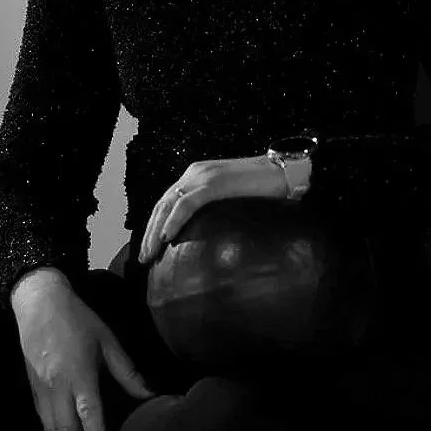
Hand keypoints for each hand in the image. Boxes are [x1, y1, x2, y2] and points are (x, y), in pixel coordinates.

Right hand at [13, 276, 154, 430]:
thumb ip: (127, 372)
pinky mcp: (33, 389)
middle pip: (65, 428)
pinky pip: (43, 420)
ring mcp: (42, 389)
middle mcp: (58, 385)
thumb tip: (149, 394)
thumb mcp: (108, 341)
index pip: (88, 411)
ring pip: (51, 428)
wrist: (39, 304)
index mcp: (79, 373)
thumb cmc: (79, 321)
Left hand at [138, 154, 287, 266]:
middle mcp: (194, 173)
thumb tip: (203, 235)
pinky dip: (174, 221)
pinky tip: (167, 238)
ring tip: (150, 254)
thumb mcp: (230, 199)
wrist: (286, 172)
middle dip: (149, 232)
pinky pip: (186, 205)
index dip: (155, 225)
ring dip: (155, 232)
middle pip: (162, 204)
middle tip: (144, 257)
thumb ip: (213, 209)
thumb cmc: (264, 190)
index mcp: (196, 175)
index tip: (151, 249)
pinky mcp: (214, 183)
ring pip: (168, 205)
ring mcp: (203, 176)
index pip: (167, 202)